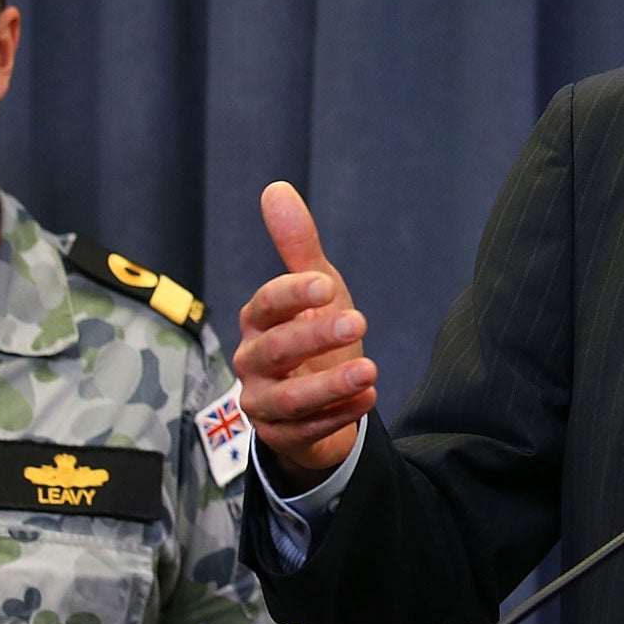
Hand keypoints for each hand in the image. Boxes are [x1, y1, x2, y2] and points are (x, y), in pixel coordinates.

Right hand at [232, 182, 377, 481]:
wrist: (317, 402)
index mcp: (259, 321)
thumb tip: (276, 187)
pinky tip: (369, 398)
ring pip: (290, 398)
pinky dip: (340, 415)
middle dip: (315, 336)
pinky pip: (308, 430)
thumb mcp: (315, 288)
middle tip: (360, 320)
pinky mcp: (282, 436)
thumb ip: (298, 245)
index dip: (292, 294)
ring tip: (370, 370)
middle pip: (275, 350)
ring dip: (331, 384)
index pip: (266, 304)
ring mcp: (264, 402)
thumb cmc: (313, 334)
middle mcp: (253, 361)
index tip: (327, 284)